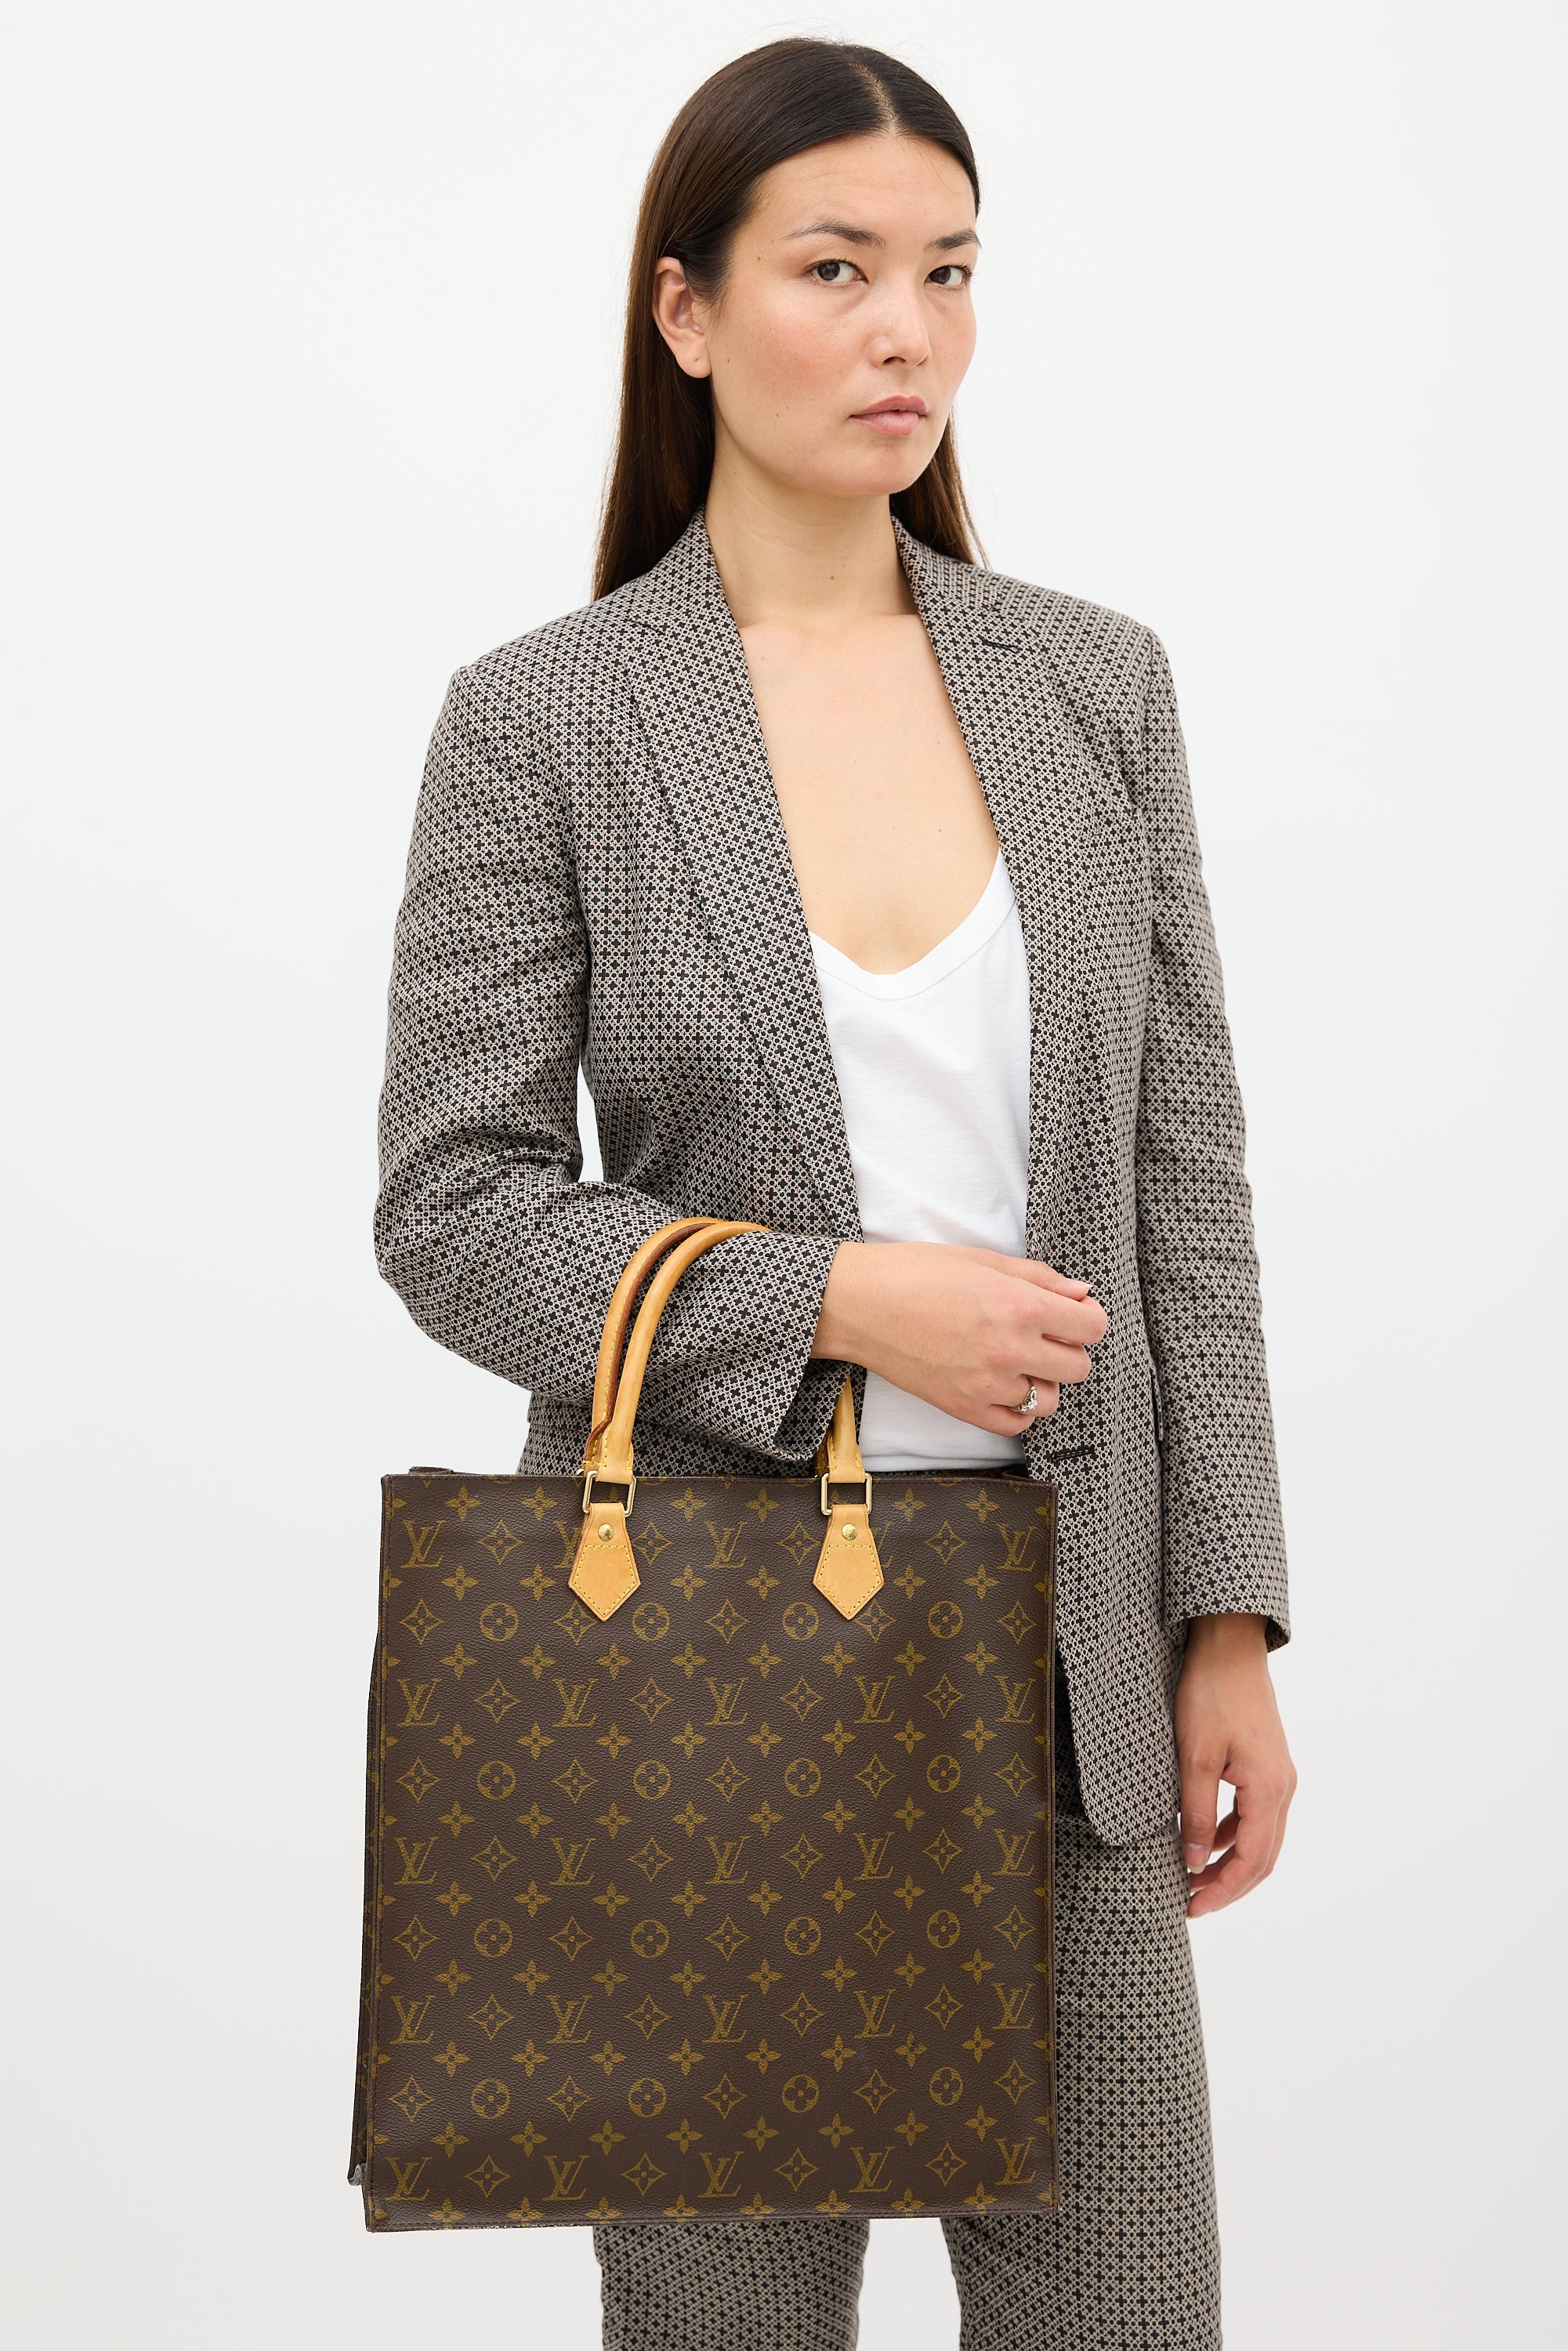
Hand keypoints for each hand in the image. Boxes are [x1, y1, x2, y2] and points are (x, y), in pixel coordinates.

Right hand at [809, 1240, 1107, 1435]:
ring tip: (1018, 1362)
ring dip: (1043, 1382)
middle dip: (1067, 1349)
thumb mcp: (984, 1260)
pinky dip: (1018, 1409)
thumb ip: (1040, 1279)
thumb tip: (1082, 1294)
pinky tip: (1003, 1386)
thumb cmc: (916, 1273)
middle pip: (1078, 1367)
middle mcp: (1011, 1350)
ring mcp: (988, 1385)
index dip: (1087, 1319)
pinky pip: (1016, 1424)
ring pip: (1049, 1400)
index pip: (1092, 1327)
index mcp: (1021, 1306)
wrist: (860, 1304)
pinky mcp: (964, 1408)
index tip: (1073, 1315)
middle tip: (1042, 1336)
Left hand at [1174, 1613, 1295, 1918]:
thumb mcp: (1194, 1757)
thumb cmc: (1210, 1695)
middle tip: (1191, 1903)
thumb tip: (1195, 1862)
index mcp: (1269, 1790)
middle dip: (1228, 1886)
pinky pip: (1255, 1814)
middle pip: (1263, 1858)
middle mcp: (1283, 1787)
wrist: (1230, 1646)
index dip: (1223, 1891)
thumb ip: (1197, 1813)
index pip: (1251, 1861)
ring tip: (1193, 1878)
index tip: (1192, 1908)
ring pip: (1261, 1838)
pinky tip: (1206, 1839)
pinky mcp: (1268, 1764)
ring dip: (1231, 1863)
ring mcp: (1279, 1775)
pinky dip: (1233, 1835)